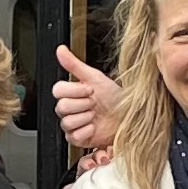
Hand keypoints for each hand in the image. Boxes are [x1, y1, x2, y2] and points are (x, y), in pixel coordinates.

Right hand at [51, 45, 120, 161]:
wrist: (129, 117)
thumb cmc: (115, 98)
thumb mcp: (96, 77)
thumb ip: (74, 64)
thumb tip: (61, 49)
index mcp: (71, 93)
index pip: (58, 90)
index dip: (74, 90)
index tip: (90, 90)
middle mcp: (71, 109)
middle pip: (61, 107)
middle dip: (82, 104)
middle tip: (95, 103)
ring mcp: (73, 125)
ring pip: (67, 122)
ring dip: (85, 118)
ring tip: (96, 115)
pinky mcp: (78, 139)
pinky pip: (73, 136)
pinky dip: (86, 131)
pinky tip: (95, 127)